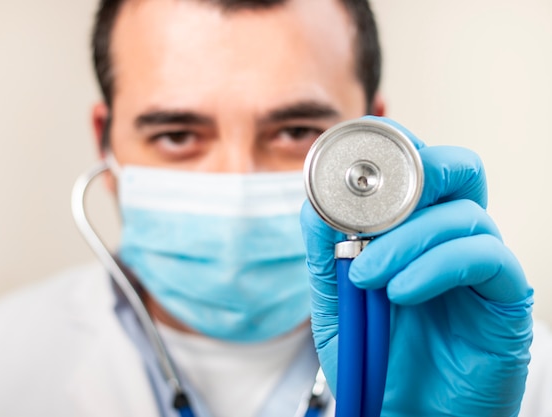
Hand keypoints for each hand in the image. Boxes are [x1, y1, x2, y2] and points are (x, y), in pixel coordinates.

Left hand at [301, 117, 532, 415]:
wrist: (403, 414)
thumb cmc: (375, 358)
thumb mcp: (336, 302)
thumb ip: (326, 253)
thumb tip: (312, 203)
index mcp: (415, 232)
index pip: (417, 169)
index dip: (392, 150)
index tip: (350, 160)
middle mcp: (453, 240)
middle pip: (459, 169)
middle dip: (417, 170)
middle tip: (371, 201)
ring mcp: (481, 268)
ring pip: (465, 214)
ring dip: (406, 238)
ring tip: (367, 275)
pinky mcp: (505, 301)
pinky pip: (487, 258)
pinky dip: (436, 266)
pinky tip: (400, 293)